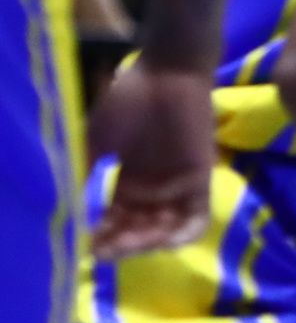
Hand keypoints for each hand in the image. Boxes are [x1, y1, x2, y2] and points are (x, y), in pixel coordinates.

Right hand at [88, 60, 216, 257]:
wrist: (168, 73)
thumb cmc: (129, 100)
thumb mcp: (97, 141)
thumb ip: (87, 171)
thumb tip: (68, 206)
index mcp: (128, 182)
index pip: (114, 221)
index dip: (99, 236)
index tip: (82, 245)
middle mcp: (153, 190)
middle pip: (138, 231)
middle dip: (119, 244)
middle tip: (101, 249)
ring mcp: (178, 186)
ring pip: (164, 230)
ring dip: (145, 244)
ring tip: (123, 245)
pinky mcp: (201, 179)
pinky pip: (195, 218)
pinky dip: (180, 234)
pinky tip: (161, 242)